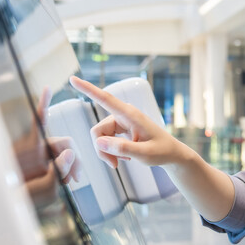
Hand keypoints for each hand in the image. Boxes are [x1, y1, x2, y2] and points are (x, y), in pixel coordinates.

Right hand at [69, 76, 185, 169]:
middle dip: (101, 149)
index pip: (105, 99)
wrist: (171, 154)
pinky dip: (111, 151)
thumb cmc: (162, 152)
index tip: (73, 79)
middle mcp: (123, 115)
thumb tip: (99, 142)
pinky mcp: (120, 128)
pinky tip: (124, 157)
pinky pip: (105, 139)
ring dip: (107, 152)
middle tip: (114, 165)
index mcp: (130, 115)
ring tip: (122, 161)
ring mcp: (121, 121)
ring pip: (100, 137)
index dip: (88, 89)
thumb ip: (122, 148)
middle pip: (98, 130)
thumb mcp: (144, 154)